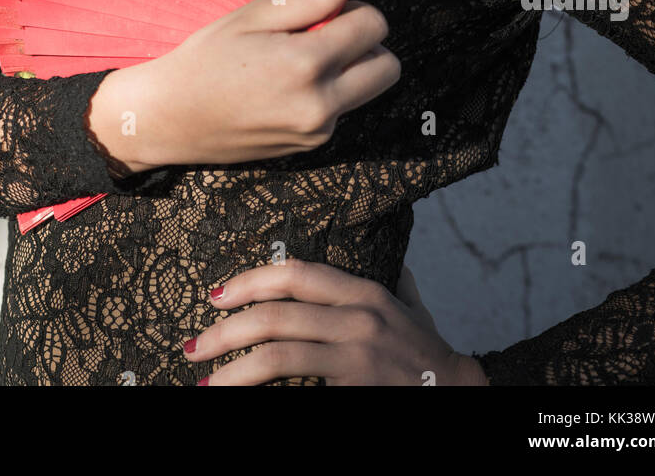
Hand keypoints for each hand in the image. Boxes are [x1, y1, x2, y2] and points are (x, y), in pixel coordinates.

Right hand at [90, 0, 400, 171]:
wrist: (169, 119)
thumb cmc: (205, 59)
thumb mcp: (253, 17)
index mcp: (307, 65)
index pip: (375, 26)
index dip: (356, 7)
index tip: (326, 8)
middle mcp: (321, 105)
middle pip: (388, 66)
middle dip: (366, 42)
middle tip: (323, 33)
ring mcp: (318, 131)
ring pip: (368, 89)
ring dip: (349, 69)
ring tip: (298, 59)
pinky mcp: (311, 147)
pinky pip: (342, 110)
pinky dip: (329, 92)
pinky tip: (285, 85)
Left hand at [181, 257, 489, 385]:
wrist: (460, 394)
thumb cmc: (429, 354)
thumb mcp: (409, 308)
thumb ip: (392, 281)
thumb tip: (388, 254)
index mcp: (362, 291)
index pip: (293, 273)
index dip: (248, 281)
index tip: (216, 295)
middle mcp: (356, 318)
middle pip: (273, 314)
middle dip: (224, 331)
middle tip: (194, 346)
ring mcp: (356, 357)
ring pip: (276, 355)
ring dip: (232, 370)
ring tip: (205, 382)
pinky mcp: (354, 390)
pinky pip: (295, 390)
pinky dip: (261, 395)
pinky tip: (239, 399)